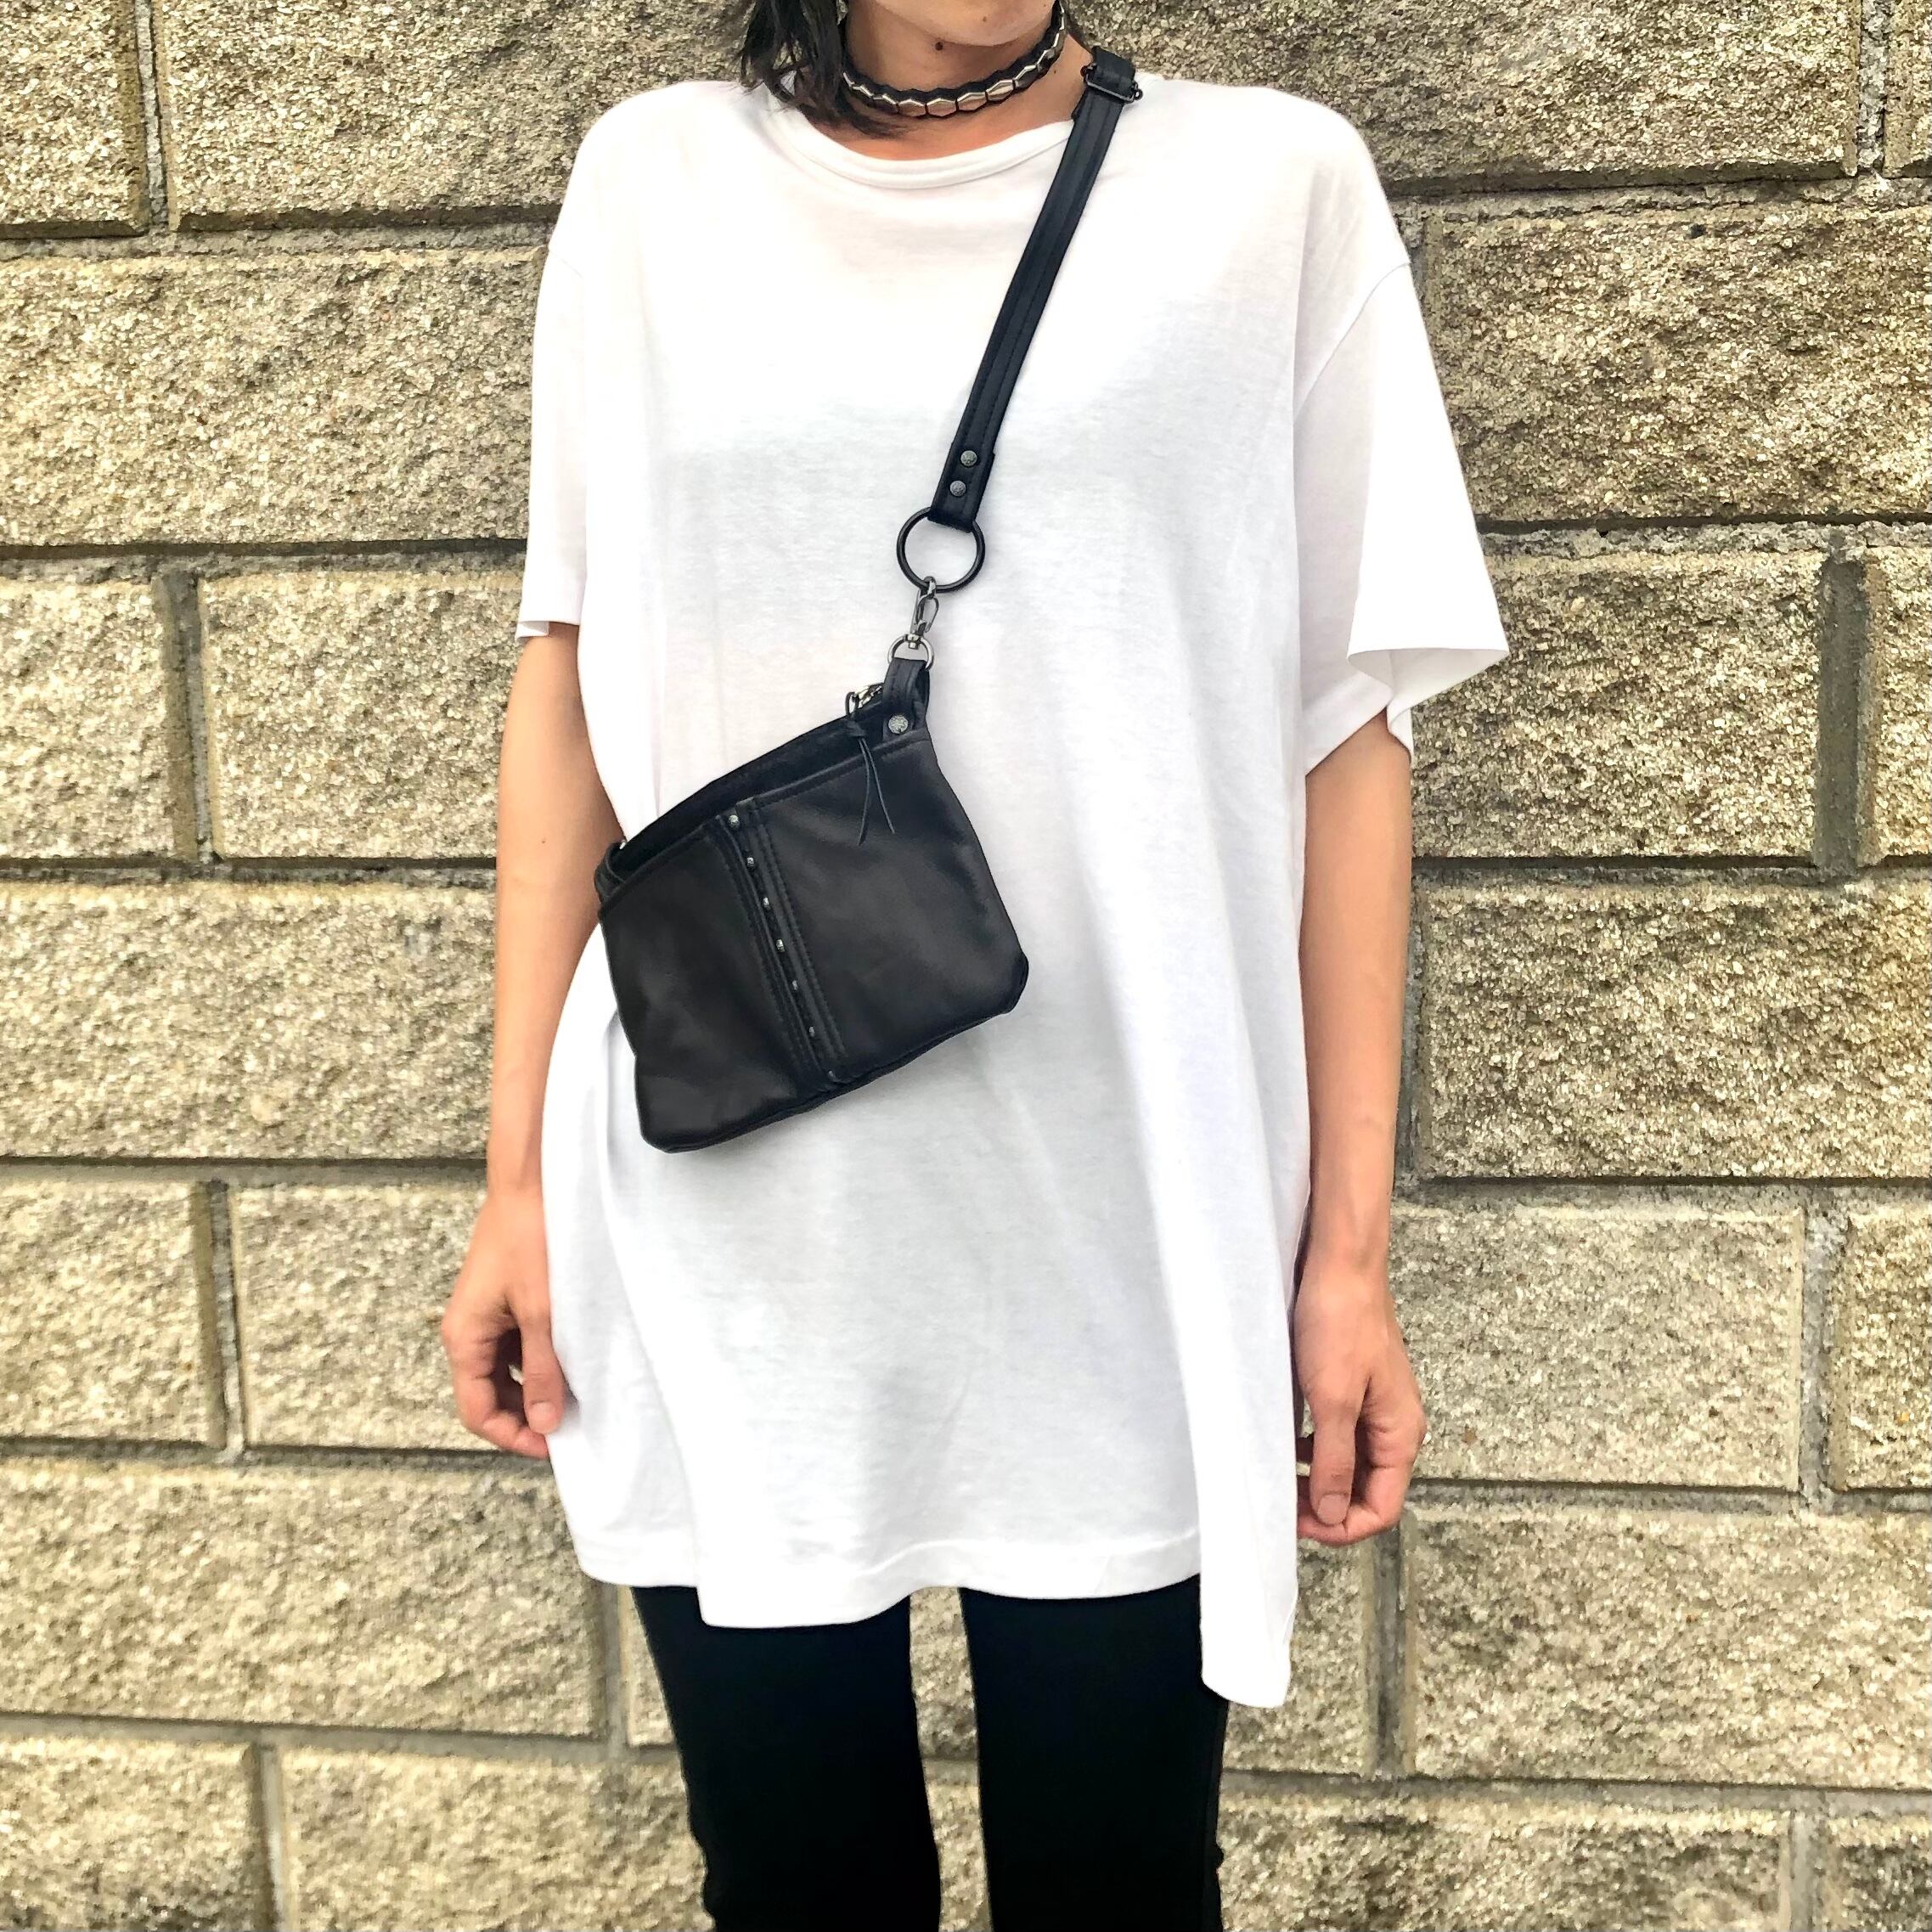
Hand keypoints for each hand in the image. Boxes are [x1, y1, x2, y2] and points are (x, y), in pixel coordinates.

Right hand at [442, 1184, 566, 1458]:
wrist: (530, 1184)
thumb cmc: (529, 1240)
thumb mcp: (541, 1313)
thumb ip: (541, 1370)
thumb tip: (543, 1421)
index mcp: (465, 1338)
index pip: (477, 1411)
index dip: (512, 1435)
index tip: (552, 1446)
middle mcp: (469, 1332)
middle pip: (489, 1396)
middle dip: (524, 1416)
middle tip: (569, 1426)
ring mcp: (487, 1317)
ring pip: (506, 1372)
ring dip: (534, 1388)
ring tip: (575, 1396)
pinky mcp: (505, 1303)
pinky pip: (517, 1346)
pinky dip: (540, 1361)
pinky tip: (570, 1363)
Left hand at [1291, 1252, 1425, 1543]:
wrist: (1340, 1265)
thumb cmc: (1340, 1323)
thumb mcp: (1334, 1400)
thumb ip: (1334, 1461)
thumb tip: (1332, 1515)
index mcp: (1400, 1435)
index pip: (1380, 1509)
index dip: (1340, 1527)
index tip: (1297, 1523)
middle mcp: (1394, 1426)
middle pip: (1365, 1491)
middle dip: (1326, 1507)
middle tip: (1281, 1504)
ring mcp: (1375, 1407)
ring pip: (1349, 1465)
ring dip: (1317, 1480)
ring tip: (1280, 1478)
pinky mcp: (1354, 1388)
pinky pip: (1338, 1436)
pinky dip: (1314, 1450)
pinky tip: (1288, 1445)